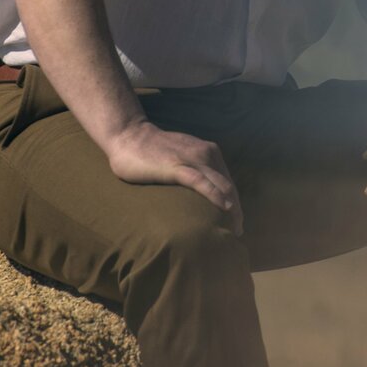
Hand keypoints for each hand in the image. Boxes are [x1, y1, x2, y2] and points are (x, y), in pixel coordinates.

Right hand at [103, 119, 243, 236]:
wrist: (129, 136)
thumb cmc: (152, 151)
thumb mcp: (181, 157)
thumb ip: (193, 169)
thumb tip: (200, 191)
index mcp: (209, 152)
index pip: (228, 181)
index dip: (236, 201)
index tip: (236, 221)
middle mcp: (206, 153)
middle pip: (229, 186)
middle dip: (237, 210)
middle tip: (238, 230)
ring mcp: (192, 159)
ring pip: (221, 185)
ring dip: (232, 208)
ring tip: (234, 229)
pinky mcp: (177, 167)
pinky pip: (202, 182)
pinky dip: (215, 195)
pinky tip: (225, 208)